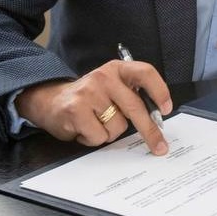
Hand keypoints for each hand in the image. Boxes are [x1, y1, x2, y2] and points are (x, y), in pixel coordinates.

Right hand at [16, 59, 172, 154]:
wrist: (49, 100)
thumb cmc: (87, 98)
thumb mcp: (110, 87)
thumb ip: (131, 96)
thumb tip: (156, 119)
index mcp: (117, 69)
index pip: (145, 73)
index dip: (160, 91)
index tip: (167, 109)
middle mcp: (104, 77)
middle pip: (135, 107)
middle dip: (150, 131)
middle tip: (159, 146)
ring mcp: (89, 93)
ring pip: (117, 126)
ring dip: (109, 133)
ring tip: (95, 123)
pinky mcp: (76, 110)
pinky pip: (99, 136)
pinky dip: (93, 139)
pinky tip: (84, 128)